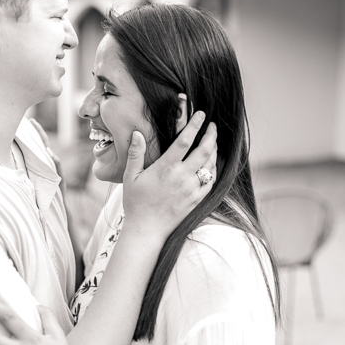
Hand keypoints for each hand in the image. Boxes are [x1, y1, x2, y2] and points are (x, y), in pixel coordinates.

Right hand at [122, 114, 217, 238]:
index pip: (184, 141)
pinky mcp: (197, 199)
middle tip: (213, 126)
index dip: (195, 125)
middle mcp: (182, 177)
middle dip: (211, 135)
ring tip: (213, 141)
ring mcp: (192, 189)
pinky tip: (211, 163)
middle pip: (204, 151)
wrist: (147, 229)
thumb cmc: (136, 203)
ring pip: (210, 165)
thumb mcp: (130, 176)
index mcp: (166, 168)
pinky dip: (213, 169)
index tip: (201, 114)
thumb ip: (135, 154)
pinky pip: (211, 181)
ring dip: (214, 151)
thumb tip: (136, 133)